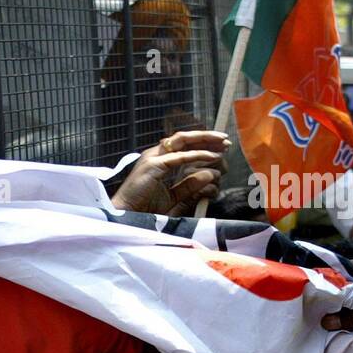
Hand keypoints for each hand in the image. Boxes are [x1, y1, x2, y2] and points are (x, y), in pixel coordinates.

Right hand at [112, 130, 229, 215]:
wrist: (127, 216)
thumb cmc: (144, 207)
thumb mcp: (173, 196)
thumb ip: (189, 186)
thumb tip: (210, 175)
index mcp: (158, 160)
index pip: (183, 145)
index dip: (202, 144)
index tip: (220, 148)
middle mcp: (155, 154)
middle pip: (183, 138)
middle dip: (206, 137)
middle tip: (225, 140)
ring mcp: (153, 158)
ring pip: (182, 140)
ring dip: (204, 140)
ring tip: (222, 143)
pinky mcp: (153, 165)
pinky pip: (180, 157)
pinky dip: (197, 155)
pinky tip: (211, 157)